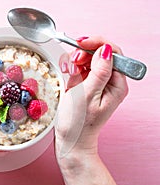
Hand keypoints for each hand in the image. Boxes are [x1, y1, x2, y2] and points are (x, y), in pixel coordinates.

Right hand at [54, 36, 129, 184]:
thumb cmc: (78, 123)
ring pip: (88, 59)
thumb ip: (98, 72)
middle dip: (85, 53)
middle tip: (73, 62)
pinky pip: (81, 68)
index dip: (97, 44)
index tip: (80, 43)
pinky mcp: (86, 84)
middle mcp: (109, 81)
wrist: (70, 140)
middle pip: (100, 53)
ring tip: (69, 71)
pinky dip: (72, 68)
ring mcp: (97, 82)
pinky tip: (68, 74)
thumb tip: (105, 50)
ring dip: (77, 61)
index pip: (113, 53)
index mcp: (116, 84)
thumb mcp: (87, 96)